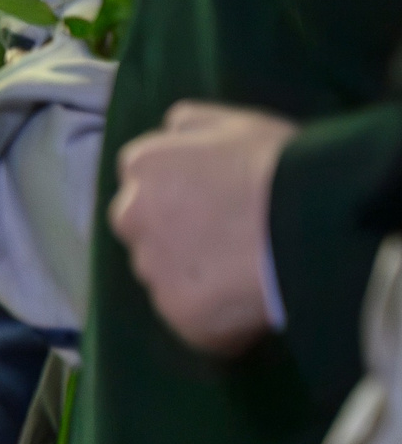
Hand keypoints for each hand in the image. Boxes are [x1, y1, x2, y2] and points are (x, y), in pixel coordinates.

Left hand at [109, 100, 299, 355]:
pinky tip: (252, 309)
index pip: (144, 184)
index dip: (181, 197)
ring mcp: (153, 268)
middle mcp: (132, 215)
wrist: (312, 221)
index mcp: (141, 165)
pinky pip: (194, 322)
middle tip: (228, 244)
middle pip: (144, 231)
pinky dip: (218, 323)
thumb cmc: (279, 164)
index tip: (215, 206)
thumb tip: (170, 134)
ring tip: (246, 278)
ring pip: (165, 279)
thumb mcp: (232, 121)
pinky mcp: (180, 314)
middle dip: (175, 238)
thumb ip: (188, 126)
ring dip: (194, 281)